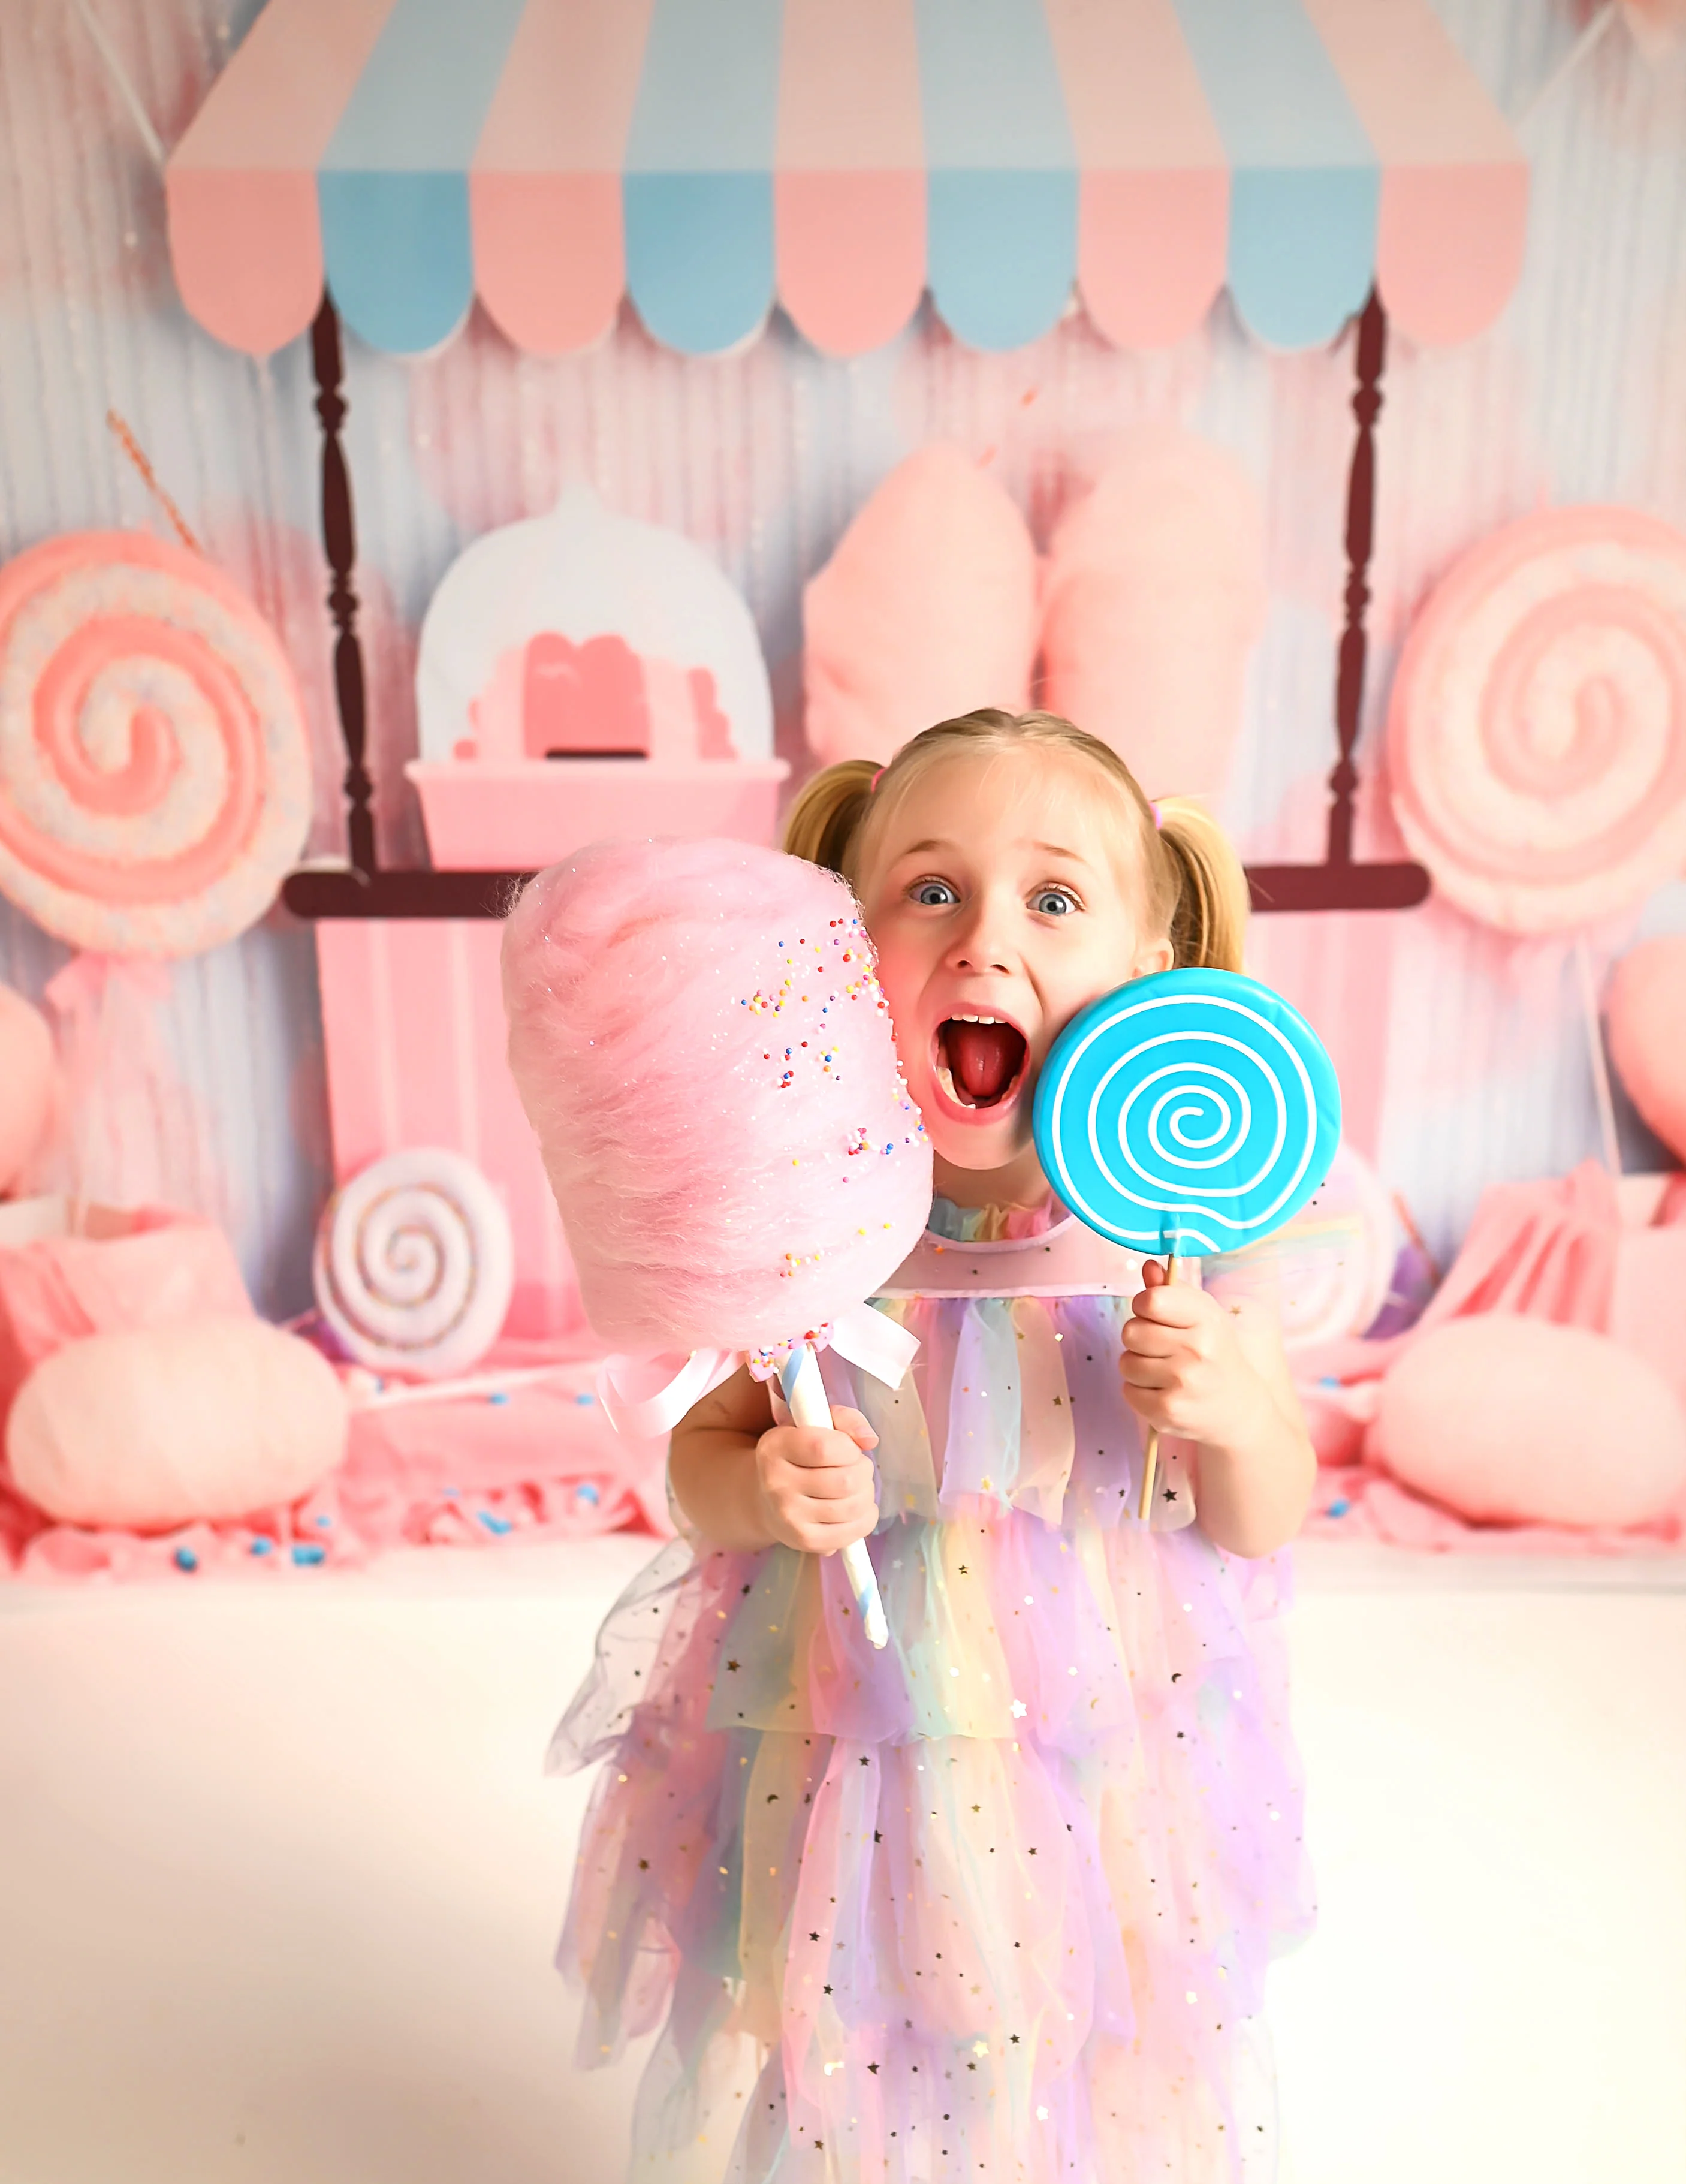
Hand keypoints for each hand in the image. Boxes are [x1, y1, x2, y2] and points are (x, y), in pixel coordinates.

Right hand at [754, 1406, 878, 1554]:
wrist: (767, 1497)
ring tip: (858, 1486)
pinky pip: (853, 1531)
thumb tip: (870, 1440)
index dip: (849, 1447)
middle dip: (863, 1471)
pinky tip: (858, 1508)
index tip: (848, 1448)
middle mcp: (776, 1484)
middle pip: (845, 1481)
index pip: (823, 1447)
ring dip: (867, 1493)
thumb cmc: (799, 1455)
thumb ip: (845, 1419)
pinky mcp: (804, 1540)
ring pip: (853, 1506)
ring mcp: (788, 1517)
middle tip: (857, 1468)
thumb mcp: (814, 1424)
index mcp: (775, 1447)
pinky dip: (867, 1518)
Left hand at [1121, 1260, 1271, 1452]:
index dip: (1144, 1307)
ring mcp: (1182, 1383)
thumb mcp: (1204, 1316)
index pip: (1150, 1300)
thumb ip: (1172, 1290)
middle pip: (1131, 1332)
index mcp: (1206, 1319)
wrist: (1239, 1409)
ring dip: (1137, 1366)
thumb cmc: (1215, 1353)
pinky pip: (1128, 1391)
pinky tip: (1164, 1391)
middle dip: (1139, 1339)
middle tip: (1162, 1348)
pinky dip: (1139, 1392)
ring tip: (1164, 1372)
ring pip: (1125, 1363)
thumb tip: (1148, 1266)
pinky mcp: (1168, 1411)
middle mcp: (1196, 1350)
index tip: (1156, 1316)